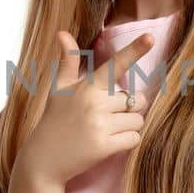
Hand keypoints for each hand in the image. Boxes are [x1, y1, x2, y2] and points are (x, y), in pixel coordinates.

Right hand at [18, 29, 156, 185]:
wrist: (43, 160)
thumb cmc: (54, 120)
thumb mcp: (58, 89)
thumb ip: (67, 61)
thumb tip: (62, 33)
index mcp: (87, 86)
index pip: (115, 65)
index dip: (134, 50)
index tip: (150, 38)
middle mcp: (94, 103)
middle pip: (136, 99)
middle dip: (128, 108)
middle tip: (108, 116)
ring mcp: (100, 125)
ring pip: (138, 120)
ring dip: (129, 126)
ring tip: (107, 130)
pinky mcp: (104, 146)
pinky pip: (134, 138)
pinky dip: (127, 142)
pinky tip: (109, 143)